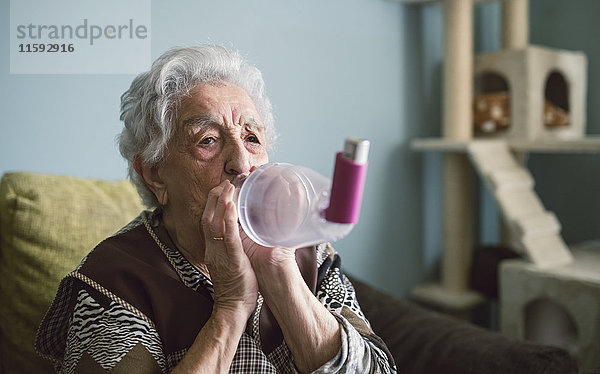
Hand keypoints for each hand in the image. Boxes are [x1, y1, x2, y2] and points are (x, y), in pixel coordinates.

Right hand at [201, 180, 257, 318]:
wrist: (233, 308)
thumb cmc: (235, 286)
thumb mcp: (230, 262)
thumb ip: (229, 248)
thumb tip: (236, 235)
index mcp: (212, 248)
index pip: (208, 220)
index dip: (213, 203)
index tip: (221, 189)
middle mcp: (212, 248)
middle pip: (208, 217)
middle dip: (215, 197)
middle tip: (225, 181)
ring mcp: (219, 254)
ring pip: (214, 223)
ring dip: (221, 202)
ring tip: (228, 186)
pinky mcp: (231, 259)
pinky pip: (227, 237)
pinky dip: (229, 220)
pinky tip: (232, 207)